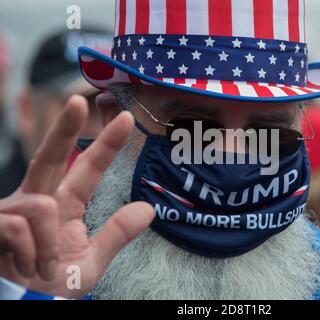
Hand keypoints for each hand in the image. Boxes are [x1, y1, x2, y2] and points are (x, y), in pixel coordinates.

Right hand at [0, 95, 154, 297]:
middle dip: (64, 128)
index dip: (106, 145)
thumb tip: (149, 209)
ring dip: (47, 246)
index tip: (125, 120)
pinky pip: (19, 227)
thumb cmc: (49, 286)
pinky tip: (22, 265)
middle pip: (50, 156)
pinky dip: (29, 253)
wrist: (21, 305)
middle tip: (78, 101)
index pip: (87, 170)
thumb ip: (115, 235)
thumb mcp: (89, 264)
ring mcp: (11, 210)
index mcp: (63, 206)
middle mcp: (36, 200)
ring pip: (40, 207)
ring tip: (41, 267)